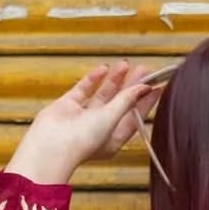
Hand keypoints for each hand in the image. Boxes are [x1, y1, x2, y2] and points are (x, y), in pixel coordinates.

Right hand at [4, 59, 161, 183]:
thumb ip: (127, 101)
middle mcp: (99, 128)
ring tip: (125, 64)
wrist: (52, 145)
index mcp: (113, 139)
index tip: (157, 87)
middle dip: (131, 87)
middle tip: (144, 69)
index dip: (145, 102)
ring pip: (103, 95)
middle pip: (120, 104)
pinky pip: (84, 89)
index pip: (134, 117)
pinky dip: (93, 79)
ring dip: (114, 80)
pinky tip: (103, 68)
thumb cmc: (84, 141)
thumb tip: (144, 86)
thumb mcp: (112, 119)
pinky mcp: (68, 106)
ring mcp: (83, 116)